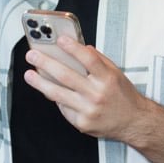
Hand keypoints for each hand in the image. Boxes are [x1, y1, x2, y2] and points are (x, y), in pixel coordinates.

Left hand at [23, 35, 147, 138]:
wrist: (134, 122)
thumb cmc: (123, 96)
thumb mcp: (115, 73)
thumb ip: (98, 60)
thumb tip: (80, 47)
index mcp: (107, 78)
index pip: (88, 59)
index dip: (72, 48)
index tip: (59, 39)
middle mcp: (97, 94)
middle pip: (66, 76)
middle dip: (45, 64)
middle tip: (32, 55)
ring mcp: (88, 110)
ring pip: (58, 94)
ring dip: (40, 83)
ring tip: (29, 75)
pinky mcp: (82, 123)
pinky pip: (63, 108)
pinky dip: (55, 98)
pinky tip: (48, 90)